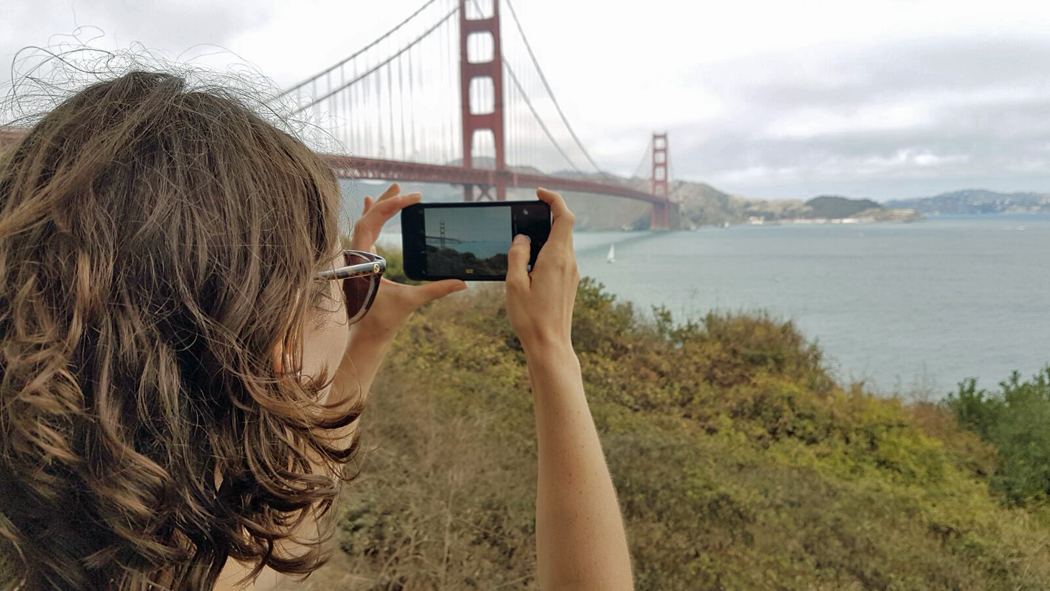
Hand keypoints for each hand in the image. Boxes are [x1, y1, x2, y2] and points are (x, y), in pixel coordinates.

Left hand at [348, 183, 465, 344]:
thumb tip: (462, 283)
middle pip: (367, 218)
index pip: (373, 222)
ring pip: (364, 225)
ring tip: (392, 192)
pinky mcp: (360, 264)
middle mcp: (354, 255)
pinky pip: (363, 235)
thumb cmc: (382, 320)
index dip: (391, 206)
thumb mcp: (410, 302)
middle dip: (386, 202)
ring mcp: (356, 259)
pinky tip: (372, 207)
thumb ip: (436, 290)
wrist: (365, 336)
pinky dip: (371, 219)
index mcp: (362, 259)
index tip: (412, 198)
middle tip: (403, 188)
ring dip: (379, 208)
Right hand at [505, 188, 578, 352]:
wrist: (550, 344)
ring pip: (562, 242)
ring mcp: (572, 273)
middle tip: (526, 213)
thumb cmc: (531, 317)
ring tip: (523, 239)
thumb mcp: (514, 283)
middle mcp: (569, 262)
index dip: (554, 199)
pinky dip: (548, 248)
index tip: (539, 193)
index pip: (564, 217)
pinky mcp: (569, 282)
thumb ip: (517, 254)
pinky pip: (561, 256)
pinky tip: (530, 260)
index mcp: (556, 258)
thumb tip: (522, 237)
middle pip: (564, 227)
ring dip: (546, 234)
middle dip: (547, 215)